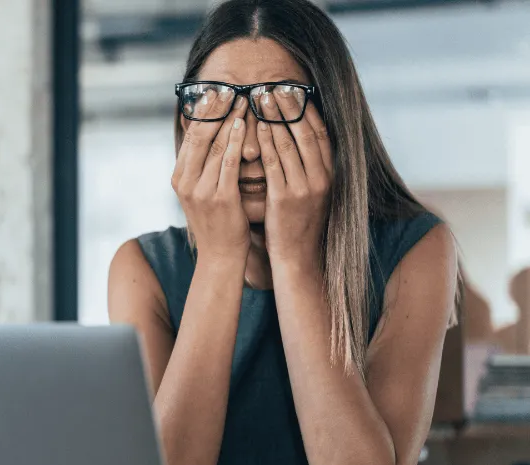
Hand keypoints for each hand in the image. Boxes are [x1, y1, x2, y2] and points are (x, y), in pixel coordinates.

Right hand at [171, 91, 250, 261]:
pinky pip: (229, 162)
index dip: (203, 111)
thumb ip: (200, 167)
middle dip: (216, 108)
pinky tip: (245, 125)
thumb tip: (208, 137)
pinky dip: (237, 141)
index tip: (215, 91)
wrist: (220, 256)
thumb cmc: (215, 223)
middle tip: (230, 87)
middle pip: (200, 135)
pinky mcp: (221, 198)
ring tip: (243, 99)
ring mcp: (202, 190)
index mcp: (179, 177)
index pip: (190, 136)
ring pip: (216, 145)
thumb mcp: (200, 193)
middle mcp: (186, 182)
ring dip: (230, 119)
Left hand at [256, 89, 332, 264]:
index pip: (321, 133)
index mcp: (331, 175)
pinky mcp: (285, 199)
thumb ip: (309, 167)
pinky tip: (256, 126)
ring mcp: (305, 188)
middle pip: (305, 132)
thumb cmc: (300, 223)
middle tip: (274, 85)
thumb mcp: (313, 193)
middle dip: (289, 106)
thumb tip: (300, 139)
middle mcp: (322, 178)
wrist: (298, 256)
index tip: (294, 89)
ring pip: (289, 144)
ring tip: (260, 97)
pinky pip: (273, 164)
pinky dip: (266, 142)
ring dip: (274, 117)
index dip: (307, 109)